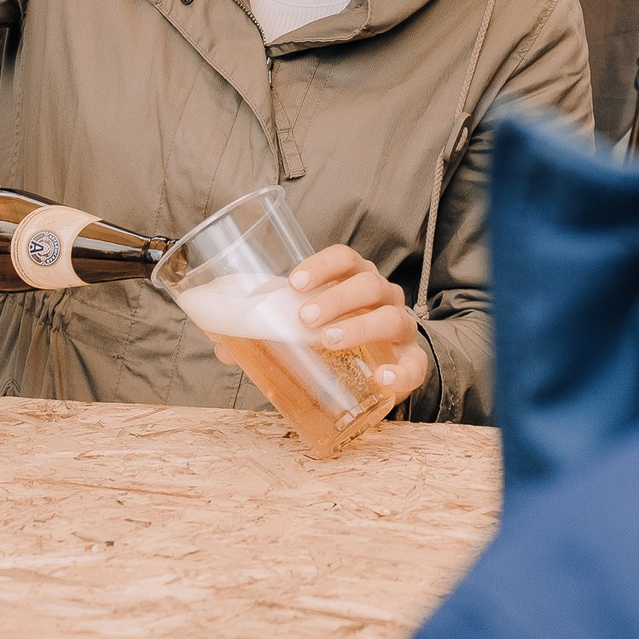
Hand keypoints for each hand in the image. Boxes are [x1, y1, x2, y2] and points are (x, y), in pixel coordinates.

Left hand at [214, 246, 430, 403]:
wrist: (384, 365)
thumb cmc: (341, 337)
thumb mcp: (310, 329)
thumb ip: (271, 334)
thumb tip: (223, 346)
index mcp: (357, 281)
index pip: (346, 259)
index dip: (323, 265)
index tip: (295, 281)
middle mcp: (384, 298)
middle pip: (368, 285)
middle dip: (336, 298)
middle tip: (305, 318)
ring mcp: (401, 330)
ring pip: (391, 318)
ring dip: (360, 326)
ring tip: (330, 340)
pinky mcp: (411, 363)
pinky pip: (415, 366)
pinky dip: (402, 373)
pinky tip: (383, 379)